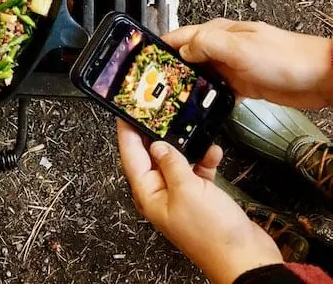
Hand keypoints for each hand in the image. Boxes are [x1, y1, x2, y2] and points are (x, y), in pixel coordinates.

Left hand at [117, 120, 281, 283]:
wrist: (245, 259)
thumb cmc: (212, 233)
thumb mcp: (187, 190)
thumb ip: (171, 164)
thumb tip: (157, 146)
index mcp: (148, 194)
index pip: (131, 157)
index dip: (127, 133)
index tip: (125, 112)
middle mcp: (160, 194)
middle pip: (152, 157)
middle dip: (156, 135)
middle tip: (160, 112)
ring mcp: (180, 195)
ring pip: (176, 162)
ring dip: (186, 147)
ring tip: (190, 128)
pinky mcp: (201, 197)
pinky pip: (196, 172)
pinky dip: (204, 161)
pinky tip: (213, 151)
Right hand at [162, 19, 332, 108]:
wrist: (321, 78)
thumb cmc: (288, 58)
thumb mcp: (240, 48)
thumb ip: (207, 45)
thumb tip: (181, 50)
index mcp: (219, 33)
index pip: (179, 37)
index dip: (160, 48)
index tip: (145, 61)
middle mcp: (223, 48)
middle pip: (187, 57)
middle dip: (171, 70)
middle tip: (154, 87)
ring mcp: (232, 67)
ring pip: (201, 76)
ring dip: (189, 87)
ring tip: (173, 100)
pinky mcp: (243, 85)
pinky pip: (218, 92)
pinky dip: (209, 100)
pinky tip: (203, 109)